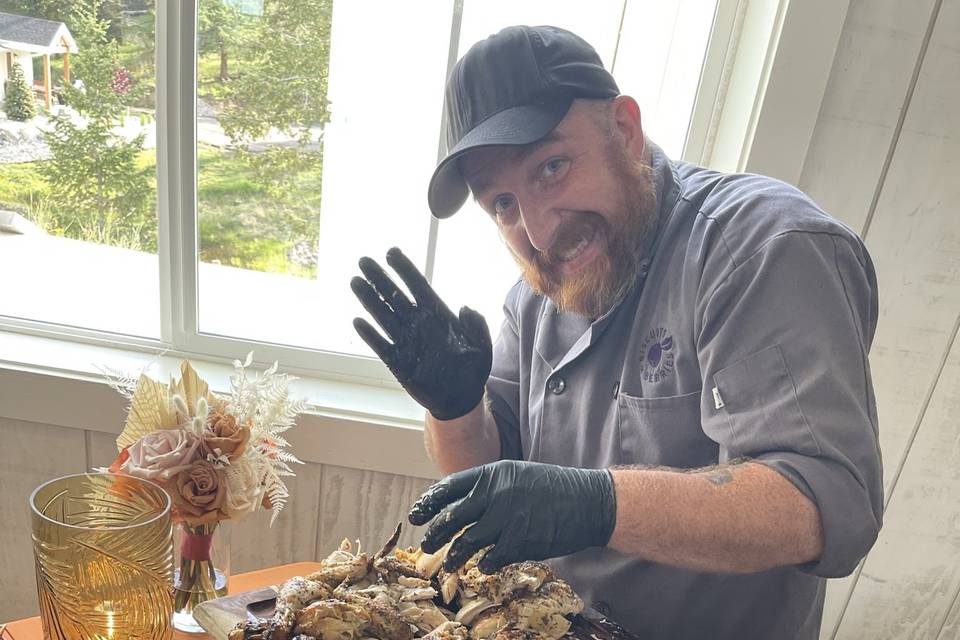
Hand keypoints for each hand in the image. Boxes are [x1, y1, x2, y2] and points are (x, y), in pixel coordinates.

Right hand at [351, 247, 491, 420]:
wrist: (460, 397)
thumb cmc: (472, 368)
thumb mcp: (482, 347)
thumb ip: (476, 326)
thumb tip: (467, 308)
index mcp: (438, 314)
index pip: (418, 286)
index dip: (405, 269)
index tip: (392, 252)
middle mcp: (417, 323)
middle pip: (395, 295)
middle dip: (380, 278)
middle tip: (364, 260)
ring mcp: (406, 341)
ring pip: (383, 315)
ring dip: (369, 299)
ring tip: (355, 281)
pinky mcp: (397, 361)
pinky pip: (381, 345)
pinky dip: (370, 334)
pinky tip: (358, 321)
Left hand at [409, 460, 616, 572]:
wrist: (587, 501)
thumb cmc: (552, 487)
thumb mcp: (517, 475)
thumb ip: (489, 486)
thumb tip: (461, 502)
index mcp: (493, 474)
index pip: (449, 487)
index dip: (429, 502)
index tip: (417, 514)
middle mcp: (495, 495)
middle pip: (451, 517)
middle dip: (434, 533)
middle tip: (425, 543)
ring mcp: (506, 519)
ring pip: (466, 542)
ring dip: (453, 555)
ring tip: (448, 563)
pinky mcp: (519, 542)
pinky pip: (491, 558)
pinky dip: (484, 564)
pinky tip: (482, 566)